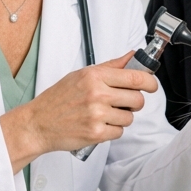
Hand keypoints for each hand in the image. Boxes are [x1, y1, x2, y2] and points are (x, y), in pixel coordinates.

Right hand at [0, 52, 157, 173]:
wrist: (37, 123)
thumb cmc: (58, 99)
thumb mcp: (81, 76)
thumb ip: (110, 67)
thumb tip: (132, 56)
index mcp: (94, 76)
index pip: (135, 77)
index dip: (150, 82)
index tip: (152, 85)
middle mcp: (97, 94)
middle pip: (137, 99)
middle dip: (134, 103)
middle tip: (122, 103)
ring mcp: (97, 115)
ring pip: (129, 118)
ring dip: (121, 118)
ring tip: (104, 115)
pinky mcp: (96, 133)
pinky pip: (119, 132)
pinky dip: (112, 131)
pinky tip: (98, 125)